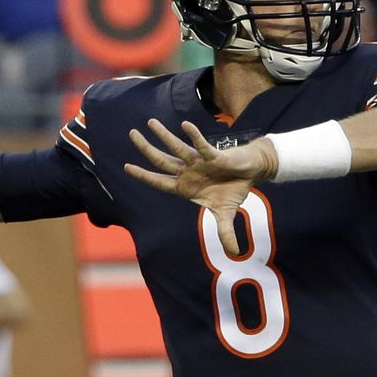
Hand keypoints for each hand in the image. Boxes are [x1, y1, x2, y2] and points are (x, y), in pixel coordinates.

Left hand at [124, 119, 276, 254]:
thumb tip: (233, 253)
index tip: (126, 167)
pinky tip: (185, 125)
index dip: (144, 176)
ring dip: (163, 135)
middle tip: (132, 134)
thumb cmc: (233, 189)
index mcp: (185, 186)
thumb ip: (225, 231)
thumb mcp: (226, 213)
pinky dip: (194, 136)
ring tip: (150, 123)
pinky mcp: (213, 155)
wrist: (250, 172)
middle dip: (146, 149)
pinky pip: (202, 145)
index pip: (160, 181)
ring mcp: (199, 161)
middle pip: (162, 160)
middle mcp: (188, 171)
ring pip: (177, 147)